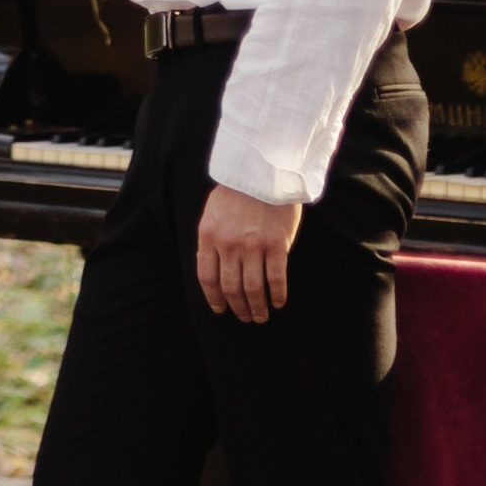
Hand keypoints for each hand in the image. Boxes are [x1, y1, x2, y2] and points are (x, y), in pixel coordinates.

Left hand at [196, 184, 299, 324]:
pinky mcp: (276, 244)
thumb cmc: (237, 190)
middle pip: (230, 287)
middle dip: (237, 307)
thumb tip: (212, 269)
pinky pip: (276, 278)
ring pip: (252, 288)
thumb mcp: (212, 213)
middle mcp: (228, 244)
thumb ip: (211, 239)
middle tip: (245, 317)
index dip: (213, 298)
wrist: (263, 168)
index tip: (220, 309)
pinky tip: (278, 302)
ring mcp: (253, 246)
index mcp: (209, 236)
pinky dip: (277, 295)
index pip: (207, 277)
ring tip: (261, 316)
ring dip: (257, 307)